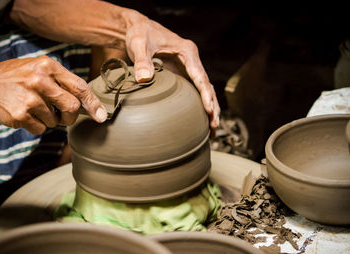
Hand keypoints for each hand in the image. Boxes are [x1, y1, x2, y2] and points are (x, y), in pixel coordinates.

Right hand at [0, 56, 106, 133]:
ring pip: (55, 120)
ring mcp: (29, 98)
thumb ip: (63, 82)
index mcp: (49, 66)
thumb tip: (89, 104)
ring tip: (34, 108)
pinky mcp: (20, 114)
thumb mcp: (41, 69)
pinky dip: (37, 126)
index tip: (101, 116)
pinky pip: (41, 129)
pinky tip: (26, 114)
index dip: (93, 103)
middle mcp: (40, 80)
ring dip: (49, 120)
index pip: (79, 86)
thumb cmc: (20, 77)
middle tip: (62, 116)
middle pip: (71, 107)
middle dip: (70, 116)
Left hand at [123, 12, 220, 129]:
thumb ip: (141, 61)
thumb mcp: (139, 44)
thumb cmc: (139, 33)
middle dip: (212, 106)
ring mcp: (187, 69)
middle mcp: (191, 61)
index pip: (200, 76)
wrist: (136, 28)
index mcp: (187, 52)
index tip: (209, 110)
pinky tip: (199, 121)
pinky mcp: (180, 75)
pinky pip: (193, 92)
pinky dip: (198, 105)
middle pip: (206, 86)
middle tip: (213, 126)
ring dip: (209, 109)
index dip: (206, 94)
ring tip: (211, 130)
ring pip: (203, 91)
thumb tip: (144, 79)